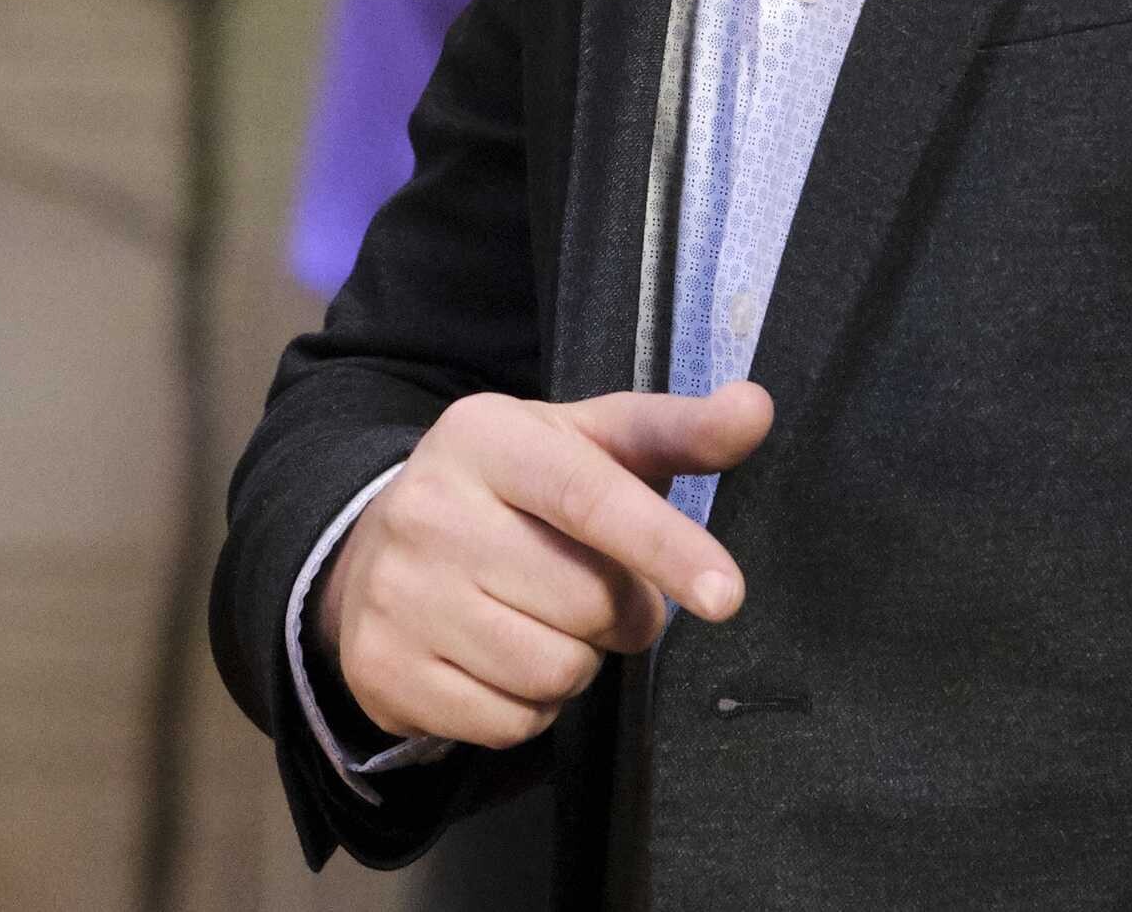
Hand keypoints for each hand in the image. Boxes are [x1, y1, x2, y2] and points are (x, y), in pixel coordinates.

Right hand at [313, 382, 771, 750]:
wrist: (375, 552)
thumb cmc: (511, 495)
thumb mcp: (581, 446)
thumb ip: (672, 431)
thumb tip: (756, 408)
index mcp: (485, 438)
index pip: (589, 496)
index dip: (665, 546)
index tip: (726, 595)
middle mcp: (430, 510)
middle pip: (589, 603)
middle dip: (620, 612)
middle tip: (592, 589)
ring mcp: (399, 595)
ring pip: (554, 672)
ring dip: (576, 663)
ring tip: (542, 620)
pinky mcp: (385, 671)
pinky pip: (511, 723)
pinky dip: (528, 707)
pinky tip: (501, 658)